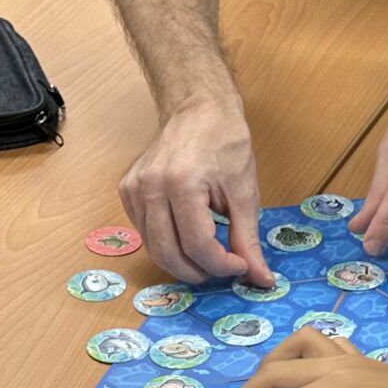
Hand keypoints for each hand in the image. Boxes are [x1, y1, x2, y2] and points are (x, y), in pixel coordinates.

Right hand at [121, 97, 271, 284]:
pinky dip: (165, 244)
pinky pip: (144, 232)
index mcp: (181, 183)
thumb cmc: (225, 143)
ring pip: (153, 247)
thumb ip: (247, 239)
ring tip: (206, 257)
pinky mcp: (127, 191)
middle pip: (168, 253)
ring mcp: (134, 189)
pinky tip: (186, 236)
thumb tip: (260, 277)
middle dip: (198, 271)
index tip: (240, 266)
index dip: (221, 265)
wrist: (200, 110)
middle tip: (221, 270)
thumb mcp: (244, 192)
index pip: (197, 245)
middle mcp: (151, 187)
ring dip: (181, 261)